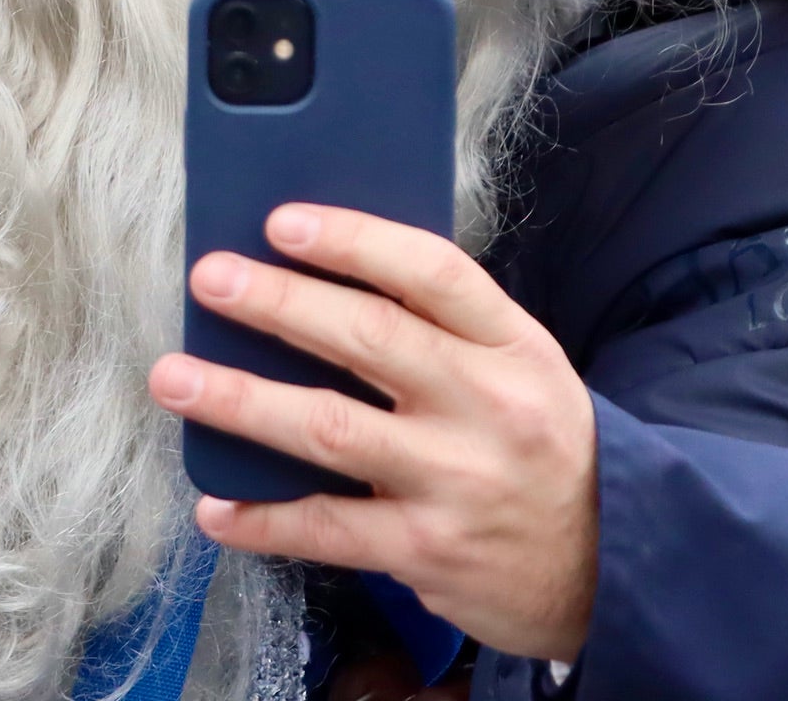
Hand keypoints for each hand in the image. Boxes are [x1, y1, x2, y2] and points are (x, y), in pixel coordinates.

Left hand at [148, 203, 597, 664]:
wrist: (611, 565)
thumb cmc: (543, 449)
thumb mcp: (522, 369)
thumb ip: (446, 329)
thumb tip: (327, 278)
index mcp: (513, 347)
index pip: (432, 273)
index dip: (353, 240)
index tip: (282, 221)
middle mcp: (487, 408)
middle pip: (369, 339)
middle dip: (278, 303)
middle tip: (210, 279)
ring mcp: (454, 482)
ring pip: (331, 430)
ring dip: (242, 401)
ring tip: (176, 378)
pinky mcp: (425, 551)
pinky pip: (327, 528)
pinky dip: (263, 519)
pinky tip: (215, 506)